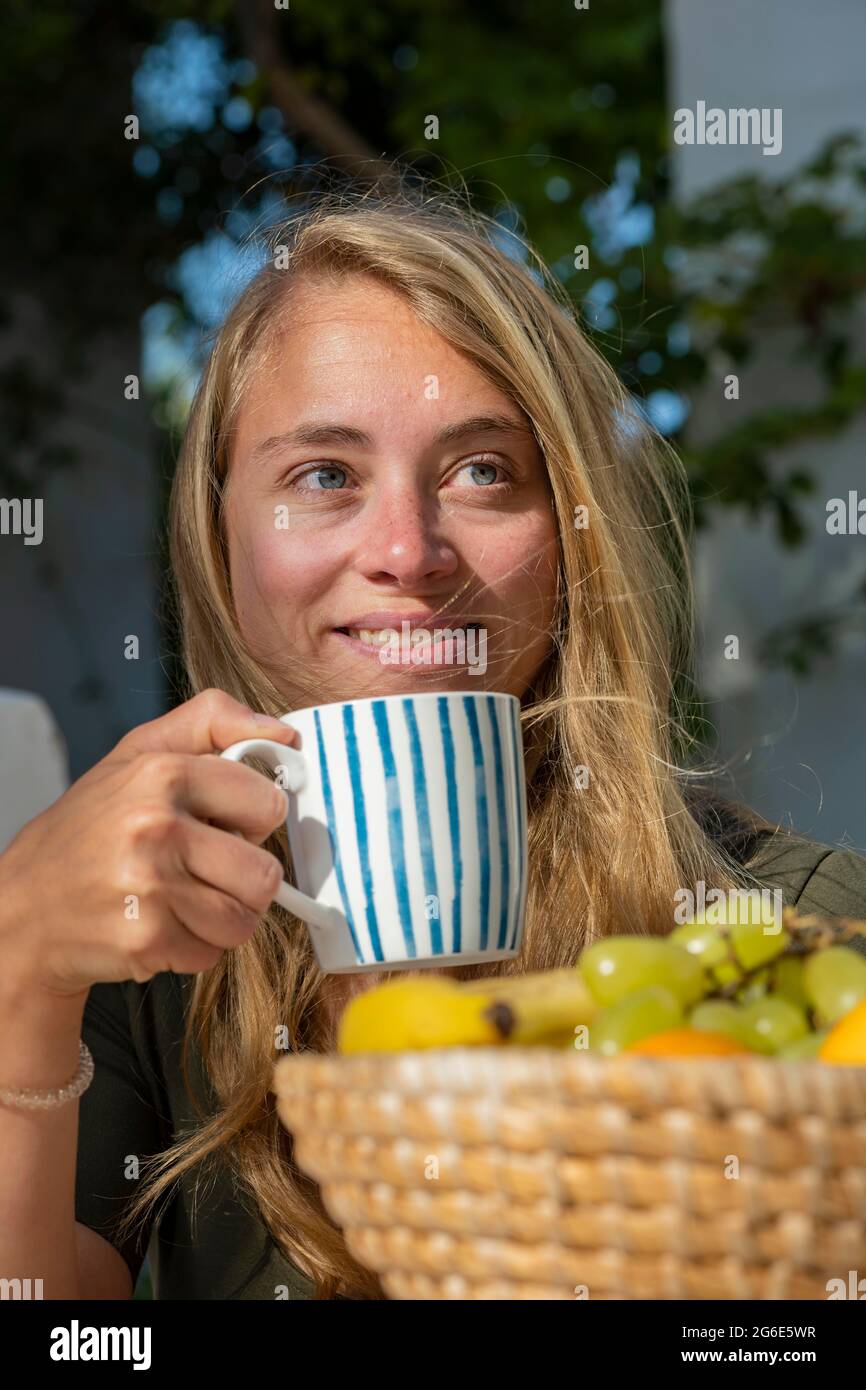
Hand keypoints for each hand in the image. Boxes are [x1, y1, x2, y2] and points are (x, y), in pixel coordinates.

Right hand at [0, 689, 297, 998]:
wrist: (28, 907)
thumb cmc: (93, 829)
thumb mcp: (140, 752)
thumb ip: (213, 722)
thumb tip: (285, 734)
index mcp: (161, 773)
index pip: (268, 802)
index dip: (254, 819)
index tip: (227, 824)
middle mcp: (155, 827)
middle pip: (264, 873)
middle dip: (243, 880)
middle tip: (205, 870)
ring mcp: (150, 887)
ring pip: (244, 919)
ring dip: (221, 918)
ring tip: (181, 899)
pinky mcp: (147, 939)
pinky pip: (212, 953)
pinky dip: (193, 947)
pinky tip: (159, 924)